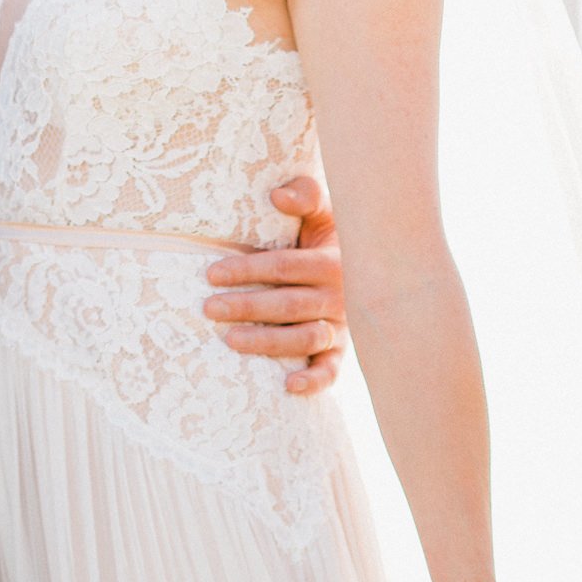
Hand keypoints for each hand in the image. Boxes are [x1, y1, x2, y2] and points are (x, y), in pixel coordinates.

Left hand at [203, 175, 347, 395]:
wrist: (372, 267)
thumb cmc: (329, 236)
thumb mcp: (325, 210)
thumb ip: (305, 195)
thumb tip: (276, 196)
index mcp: (333, 261)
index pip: (284, 266)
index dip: (248, 269)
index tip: (212, 274)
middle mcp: (340, 296)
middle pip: (289, 304)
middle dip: (247, 307)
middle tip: (210, 308)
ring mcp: (341, 327)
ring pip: (305, 338)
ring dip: (268, 343)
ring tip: (231, 341)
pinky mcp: (341, 351)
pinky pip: (331, 370)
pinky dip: (314, 380)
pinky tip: (288, 386)